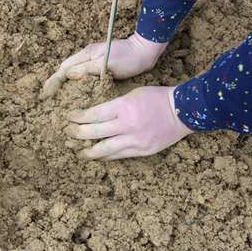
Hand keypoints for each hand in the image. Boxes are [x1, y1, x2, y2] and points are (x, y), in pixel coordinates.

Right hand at [41, 33, 167, 98]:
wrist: (145, 52)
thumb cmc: (128, 58)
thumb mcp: (107, 64)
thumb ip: (86, 69)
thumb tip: (67, 75)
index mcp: (86, 54)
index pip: (64, 68)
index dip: (54, 81)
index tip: (46, 93)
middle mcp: (86, 56)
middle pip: (65, 70)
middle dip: (56, 83)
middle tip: (48, 98)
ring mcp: (92, 61)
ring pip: (73, 73)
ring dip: (65, 84)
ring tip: (58, 98)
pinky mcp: (99, 66)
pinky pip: (83, 75)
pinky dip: (76, 84)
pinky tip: (76, 93)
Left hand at [65, 86, 192, 159]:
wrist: (184, 111)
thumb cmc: (157, 97)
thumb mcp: (133, 94)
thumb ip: (114, 105)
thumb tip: (95, 114)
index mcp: (124, 107)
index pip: (93, 115)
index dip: (78, 118)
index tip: (69, 118)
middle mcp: (127, 125)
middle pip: (94, 132)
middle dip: (78, 134)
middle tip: (67, 133)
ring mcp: (135, 140)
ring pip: (105, 149)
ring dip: (89, 151)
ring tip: (79, 151)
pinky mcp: (143, 151)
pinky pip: (119, 155)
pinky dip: (107, 156)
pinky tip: (98, 156)